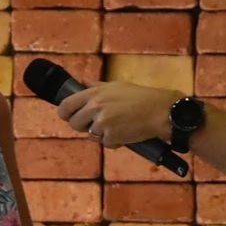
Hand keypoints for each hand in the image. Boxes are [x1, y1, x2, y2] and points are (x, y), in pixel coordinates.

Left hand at [58, 83, 177, 147]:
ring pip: (90, 135)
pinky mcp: (111, 137)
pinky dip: (114, 141)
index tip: (69, 116)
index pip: (65, 105)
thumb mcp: (116, 85)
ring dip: (100, 134)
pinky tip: (125, 132)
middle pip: (74, 124)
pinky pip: (105, 144)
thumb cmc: (141, 97)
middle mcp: (95, 107)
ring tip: (117, 125)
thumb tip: (81, 81)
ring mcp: (102, 123)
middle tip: (96, 124)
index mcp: (95, 93)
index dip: (65, 113)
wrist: (161, 111)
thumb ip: (95, 86)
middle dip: (83, 126)